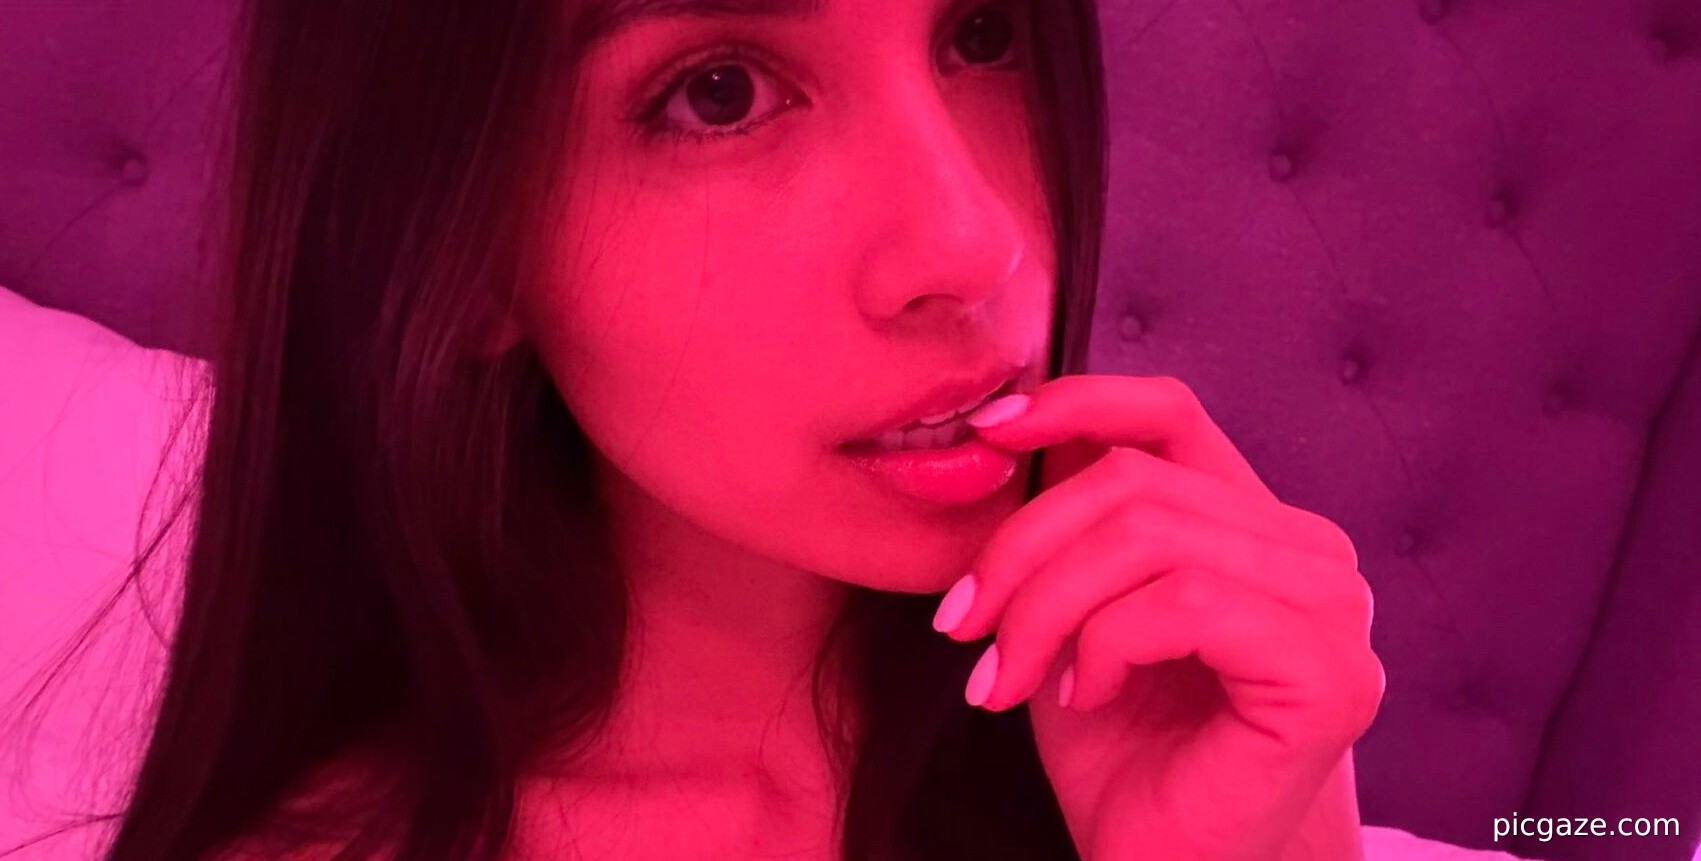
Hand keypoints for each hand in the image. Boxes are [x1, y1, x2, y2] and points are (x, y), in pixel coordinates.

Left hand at [935, 374, 1383, 860]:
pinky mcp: (1327, 672)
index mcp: (1258, 527)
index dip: (1077, 402)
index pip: (1171, 415)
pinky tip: (1086, 696)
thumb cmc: (1121, 752)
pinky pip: (1186, 604)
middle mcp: (1313, 554)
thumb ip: (1071, 522)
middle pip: (1137, 482)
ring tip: (1007, 674)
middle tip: (965, 625)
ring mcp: (1334, 612)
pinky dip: (1107, 644)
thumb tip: (1006, 426)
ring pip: (1152, 538)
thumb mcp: (1074, 611)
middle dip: (1023, 550)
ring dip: (1048, 606)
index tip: (990, 429)